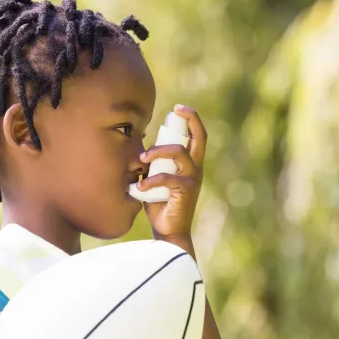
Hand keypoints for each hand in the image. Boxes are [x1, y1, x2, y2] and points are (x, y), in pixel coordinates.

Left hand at [136, 104, 207, 239]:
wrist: (167, 230)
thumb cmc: (159, 204)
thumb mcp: (154, 180)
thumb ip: (152, 166)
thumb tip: (139, 152)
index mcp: (190, 164)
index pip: (196, 137)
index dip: (191, 119)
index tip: (179, 108)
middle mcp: (195, 169)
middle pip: (200, 137)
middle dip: (191, 119)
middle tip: (177, 110)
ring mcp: (192, 179)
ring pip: (179, 153)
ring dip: (158, 151)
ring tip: (142, 158)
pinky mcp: (185, 191)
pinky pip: (166, 178)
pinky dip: (150, 181)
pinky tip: (138, 188)